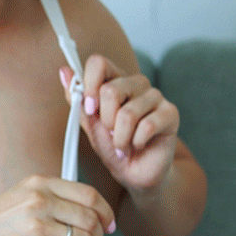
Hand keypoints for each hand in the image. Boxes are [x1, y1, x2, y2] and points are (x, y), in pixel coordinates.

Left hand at [62, 55, 179, 195]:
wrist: (133, 172)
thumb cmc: (112, 146)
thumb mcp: (89, 123)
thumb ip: (78, 98)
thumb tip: (65, 71)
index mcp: (115, 80)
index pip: (99, 63)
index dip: (89, 85)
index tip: (90, 108)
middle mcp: (137, 83)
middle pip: (110, 90)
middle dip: (105, 121)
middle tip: (111, 133)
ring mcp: (156, 96)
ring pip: (127, 113)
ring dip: (120, 137)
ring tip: (123, 143)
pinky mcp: (171, 113)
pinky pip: (146, 126)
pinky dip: (136, 142)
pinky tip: (139, 144)